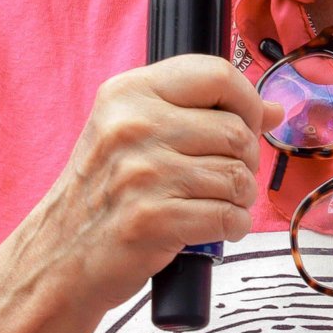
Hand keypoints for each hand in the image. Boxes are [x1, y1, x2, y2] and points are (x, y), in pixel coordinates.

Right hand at [14, 55, 278, 312]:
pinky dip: (232, 227)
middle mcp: (133, 127)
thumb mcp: (132, 133)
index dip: (246, 100)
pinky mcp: (153, 220)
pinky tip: (211, 229)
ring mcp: (142, 174)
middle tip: (221, 177)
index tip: (248, 123)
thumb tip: (273, 110)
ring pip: (238, 177)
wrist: (59, 258)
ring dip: (239, 198)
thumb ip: (198, 112)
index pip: (216, 75)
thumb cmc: (104, 194)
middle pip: (236, 131)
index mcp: (127, 93)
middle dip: (244, 160)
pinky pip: (228, 217)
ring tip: (212, 204)